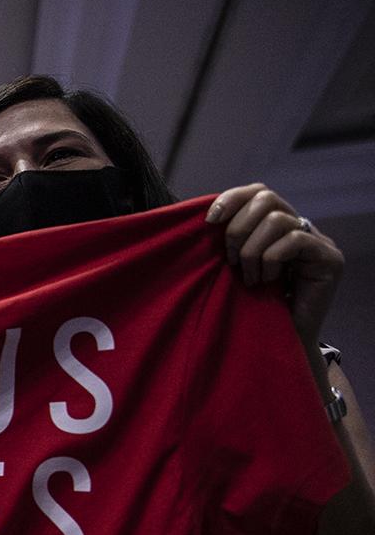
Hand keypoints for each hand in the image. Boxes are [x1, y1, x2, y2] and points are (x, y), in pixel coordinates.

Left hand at [206, 186, 342, 351]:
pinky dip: (271, 260)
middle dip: (238, 229)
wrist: (272, 343)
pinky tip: (266, 282)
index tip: (208, 221)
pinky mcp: (329, 259)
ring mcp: (318, 242)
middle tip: (231, 261)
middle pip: (267, 198)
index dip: (232, 199)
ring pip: (277, 220)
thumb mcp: (231, 267)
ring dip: (252, 251)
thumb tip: (204, 217)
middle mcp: (300, 227)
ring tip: (249, 278)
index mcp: (276, 225)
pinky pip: (293, 240)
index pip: (257, 191)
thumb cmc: (246, 308)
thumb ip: (227, 241)